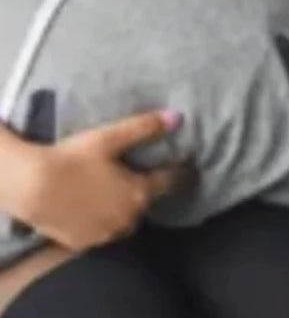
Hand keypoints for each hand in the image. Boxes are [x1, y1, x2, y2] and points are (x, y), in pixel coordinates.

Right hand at [10, 110, 183, 251]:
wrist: (31, 189)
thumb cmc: (74, 160)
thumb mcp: (110, 138)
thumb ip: (145, 128)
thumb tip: (177, 117)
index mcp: (139, 194)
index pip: (169, 183)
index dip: (176, 172)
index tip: (183, 165)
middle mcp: (127, 219)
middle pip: (145, 203)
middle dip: (145, 191)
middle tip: (138, 176)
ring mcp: (105, 234)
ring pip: (125, 221)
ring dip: (125, 209)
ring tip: (116, 192)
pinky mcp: (83, 243)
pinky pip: (102, 232)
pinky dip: (104, 221)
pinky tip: (94, 208)